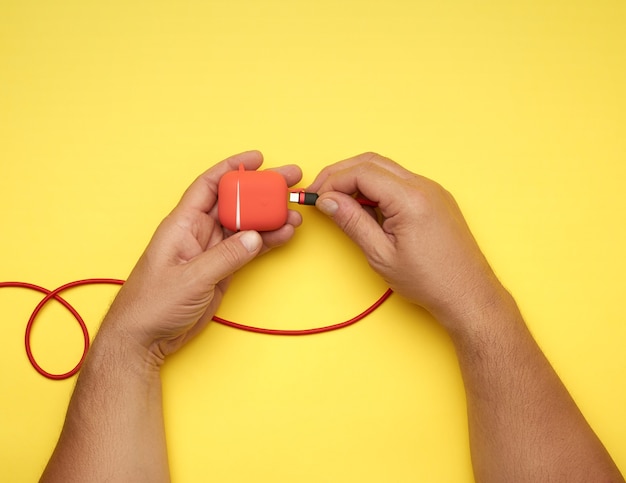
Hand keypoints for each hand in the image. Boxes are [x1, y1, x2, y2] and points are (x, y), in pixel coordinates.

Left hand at [102, 151, 301, 363]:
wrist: (145, 338)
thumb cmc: (153, 304)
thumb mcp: (191, 278)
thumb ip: (226, 256)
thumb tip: (256, 236)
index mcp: (182, 224)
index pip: (209, 186)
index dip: (232, 168)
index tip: (257, 158)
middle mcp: (198, 232)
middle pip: (234, 202)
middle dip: (261, 191)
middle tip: (288, 181)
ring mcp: (211, 250)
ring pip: (245, 225)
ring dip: (269, 219)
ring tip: (294, 213)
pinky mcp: (220, 269)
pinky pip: (247, 248)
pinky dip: (266, 242)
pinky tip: (283, 235)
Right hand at [308, 152, 505, 331]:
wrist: (468, 293)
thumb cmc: (429, 281)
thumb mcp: (381, 254)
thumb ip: (352, 222)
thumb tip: (328, 201)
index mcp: (410, 199)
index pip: (361, 172)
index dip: (333, 181)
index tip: (316, 196)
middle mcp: (424, 186)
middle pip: (372, 162)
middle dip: (341, 174)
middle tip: (321, 193)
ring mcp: (432, 190)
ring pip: (386, 169)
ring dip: (359, 179)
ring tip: (339, 202)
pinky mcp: (435, 198)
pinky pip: (400, 181)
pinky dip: (377, 187)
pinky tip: (365, 207)